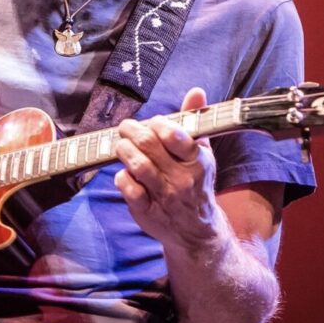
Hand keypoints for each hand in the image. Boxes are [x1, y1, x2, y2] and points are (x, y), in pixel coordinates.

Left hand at [114, 87, 221, 249]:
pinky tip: (124, 172)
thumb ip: (195, 121)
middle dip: (131, 130)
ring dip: (123, 150)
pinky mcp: (148, 212)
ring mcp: (164, 197)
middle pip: (149, 145)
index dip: (157, 123)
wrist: (196, 231)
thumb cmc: (197, 183)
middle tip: (126, 128)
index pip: (175, 134)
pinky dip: (121, 177)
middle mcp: (182, 179)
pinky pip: (128, 189)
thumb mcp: (202, 152)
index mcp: (198, 161)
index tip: (152, 123)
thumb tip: (196, 91)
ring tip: (121, 146)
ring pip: (137, 165)